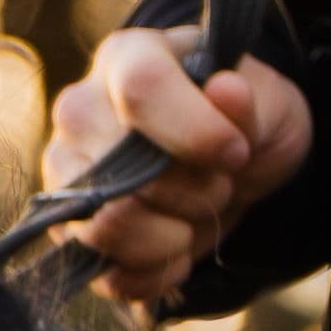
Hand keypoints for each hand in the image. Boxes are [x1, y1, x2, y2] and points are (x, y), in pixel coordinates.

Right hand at [43, 27, 312, 307]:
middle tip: (221, 182)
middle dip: (193, 192)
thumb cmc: (243, 119)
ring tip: (197, 213)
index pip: (141, 88)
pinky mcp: (69, 231)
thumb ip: (247, 100)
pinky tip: (178, 248)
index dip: (195, 131)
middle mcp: (79, 111)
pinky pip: (108, 272)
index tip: (236, 152)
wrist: (230, 163)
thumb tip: (226, 91)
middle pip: (121, 173)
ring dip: (173, 236)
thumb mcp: (266, 101)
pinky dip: (157, 272)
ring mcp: (65, 173)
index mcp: (128, 59)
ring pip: (104, 227)